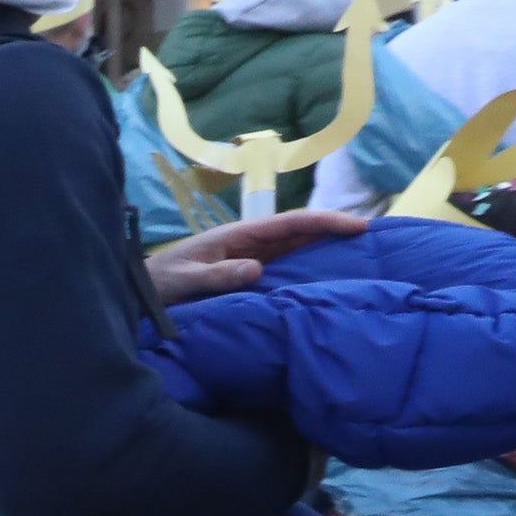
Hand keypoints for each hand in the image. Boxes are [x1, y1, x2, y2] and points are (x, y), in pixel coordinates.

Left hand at [149, 206, 364, 307]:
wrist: (138, 294)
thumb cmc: (158, 283)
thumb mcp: (184, 280)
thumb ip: (216, 275)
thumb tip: (256, 269)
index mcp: (238, 235)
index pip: (290, 223)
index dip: (325, 221)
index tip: (359, 226)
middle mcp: (250, 244)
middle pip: (301, 233)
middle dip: (336, 232)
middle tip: (377, 240)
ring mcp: (250, 260)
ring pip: (297, 251)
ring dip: (327, 251)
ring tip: (364, 258)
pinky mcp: (247, 277)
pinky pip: (284, 271)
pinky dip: (308, 271)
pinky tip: (329, 281)